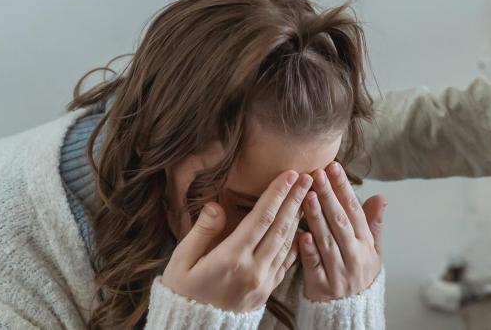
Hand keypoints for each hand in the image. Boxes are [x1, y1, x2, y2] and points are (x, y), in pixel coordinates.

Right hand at [161, 171, 310, 311]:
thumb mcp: (181, 261)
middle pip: (280, 228)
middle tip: (308, 177)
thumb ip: (201, 232)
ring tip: (307, 196)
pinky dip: (296, 243)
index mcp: (231, 259)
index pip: (261, 219)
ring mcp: (263, 282)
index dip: (277, 194)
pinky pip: (286, 263)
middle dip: (295, 200)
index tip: (289, 175)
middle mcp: (253, 270)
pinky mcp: (266, 292)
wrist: (193, 329)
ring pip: (287, 244)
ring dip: (298, 218)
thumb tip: (216, 206)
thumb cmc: (183, 292)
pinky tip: (301, 229)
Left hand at [298, 162, 385, 300]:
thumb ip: (373, 224)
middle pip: (340, 223)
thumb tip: (381, 197)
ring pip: (327, 241)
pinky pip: (314, 267)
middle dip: (328, 197)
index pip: (355, 211)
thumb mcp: (372, 251)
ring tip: (307, 196)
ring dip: (317, 218)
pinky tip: (301, 235)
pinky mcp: (322, 287)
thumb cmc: (358, 274)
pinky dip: (308, 251)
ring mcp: (338, 273)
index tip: (333, 168)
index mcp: (365, 245)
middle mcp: (354, 257)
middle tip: (317, 174)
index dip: (344, 189)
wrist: (351, 312)